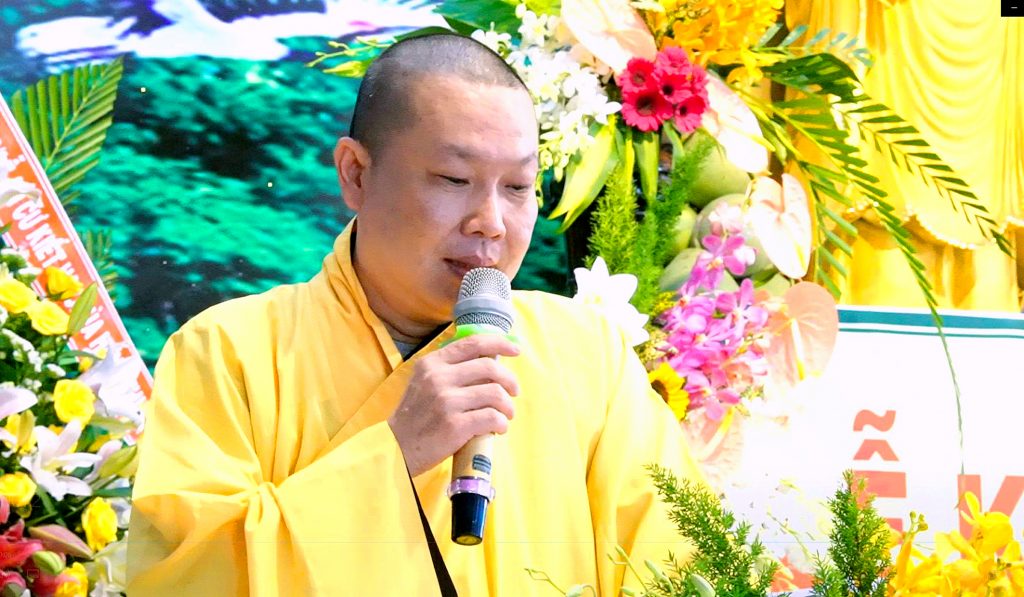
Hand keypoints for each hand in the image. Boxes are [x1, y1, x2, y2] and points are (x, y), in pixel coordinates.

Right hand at [388, 334, 519, 476]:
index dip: (499, 343)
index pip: (473, 343)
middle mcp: (438, 378)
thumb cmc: (415, 417)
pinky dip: (502, 424)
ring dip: (508, 406)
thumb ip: (449, 370)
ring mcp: (446, 401)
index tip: (515, 350)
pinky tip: (498, 429)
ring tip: (506, 415)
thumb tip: (490, 363)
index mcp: (432, 363)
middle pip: (490, 367)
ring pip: (495, 394)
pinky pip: (492, 418)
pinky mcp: (455, 425)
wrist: (396, 449)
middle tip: (514, 392)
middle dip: (510, 380)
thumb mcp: (424, 383)